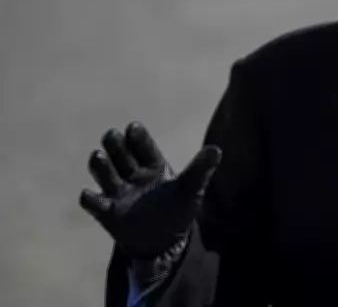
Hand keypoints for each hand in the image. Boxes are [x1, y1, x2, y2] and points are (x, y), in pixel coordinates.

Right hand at [79, 121, 221, 259]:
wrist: (164, 242)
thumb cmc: (177, 209)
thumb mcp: (192, 189)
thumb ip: (200, 169)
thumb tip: (216, 150)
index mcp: (153, 165)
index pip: (143, 146)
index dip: (137, 137)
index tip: (133, 127)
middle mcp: (133, 174)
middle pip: (120, 154)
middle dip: (114, 144)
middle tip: (111, 136)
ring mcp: (118, 192)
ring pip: (104, 173)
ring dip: (100, 165)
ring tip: (98, 156)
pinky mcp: (108, 212)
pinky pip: (94, 203)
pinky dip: (90, 199)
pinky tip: (89, 195)